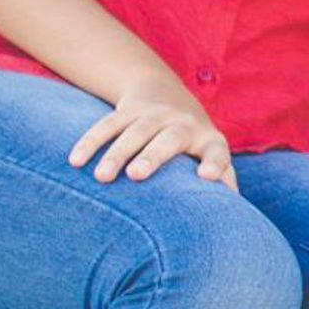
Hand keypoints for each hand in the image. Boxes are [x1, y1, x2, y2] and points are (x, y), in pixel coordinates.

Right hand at [69, 77, 237, 188]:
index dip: (215, 163)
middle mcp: (183, 123)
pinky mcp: (127, 110)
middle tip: (137, 174)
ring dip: (117, 153)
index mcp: (208, 140)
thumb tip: (232, 217)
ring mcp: (154, 114)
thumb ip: (223, 179)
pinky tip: (75, 161)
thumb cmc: (192, 141)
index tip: (207, 177)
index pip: (217, 152)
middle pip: (170, 138)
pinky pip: (107, 124)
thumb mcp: (210, 153)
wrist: (165, 92)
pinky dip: (90, 142)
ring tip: (102, 177)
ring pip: (134, 131)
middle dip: (153, 156)